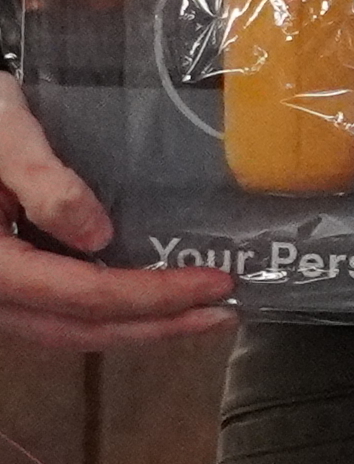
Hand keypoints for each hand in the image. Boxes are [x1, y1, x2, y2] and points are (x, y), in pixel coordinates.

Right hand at [0, 73, 237, 353]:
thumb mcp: (2, 132)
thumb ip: (42, 181)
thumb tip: (99, 237)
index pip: (81, 295)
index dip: (152, 296)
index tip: (216, 284)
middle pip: (75, 330)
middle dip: (153, 327)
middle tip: (222, 315)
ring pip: (61, 330)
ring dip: (130, 327)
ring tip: (195, 312)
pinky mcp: (1, 279)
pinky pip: (50, 311)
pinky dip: (99, 312)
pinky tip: (141, 296)